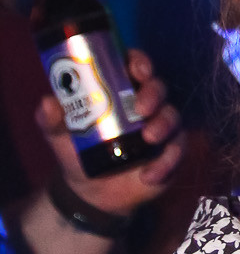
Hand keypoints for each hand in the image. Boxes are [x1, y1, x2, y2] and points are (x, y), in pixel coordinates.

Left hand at [36, 48, 184, 214]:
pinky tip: (149, 175)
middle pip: (158, 87)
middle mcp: (142, 104)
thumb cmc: (76, 151)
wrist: (91, 191)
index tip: (137, 70)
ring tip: (149, 138)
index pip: (134, 66)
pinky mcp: (169, 153)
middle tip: (141, 109)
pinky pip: (178, 151)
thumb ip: (50, 118)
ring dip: (165, 124)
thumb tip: (49, 103)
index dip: (140, 62)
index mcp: (118, 90)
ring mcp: (159, 128)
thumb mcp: (57, 134)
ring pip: (172, 116)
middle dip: (153, 93)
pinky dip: (168, 162)